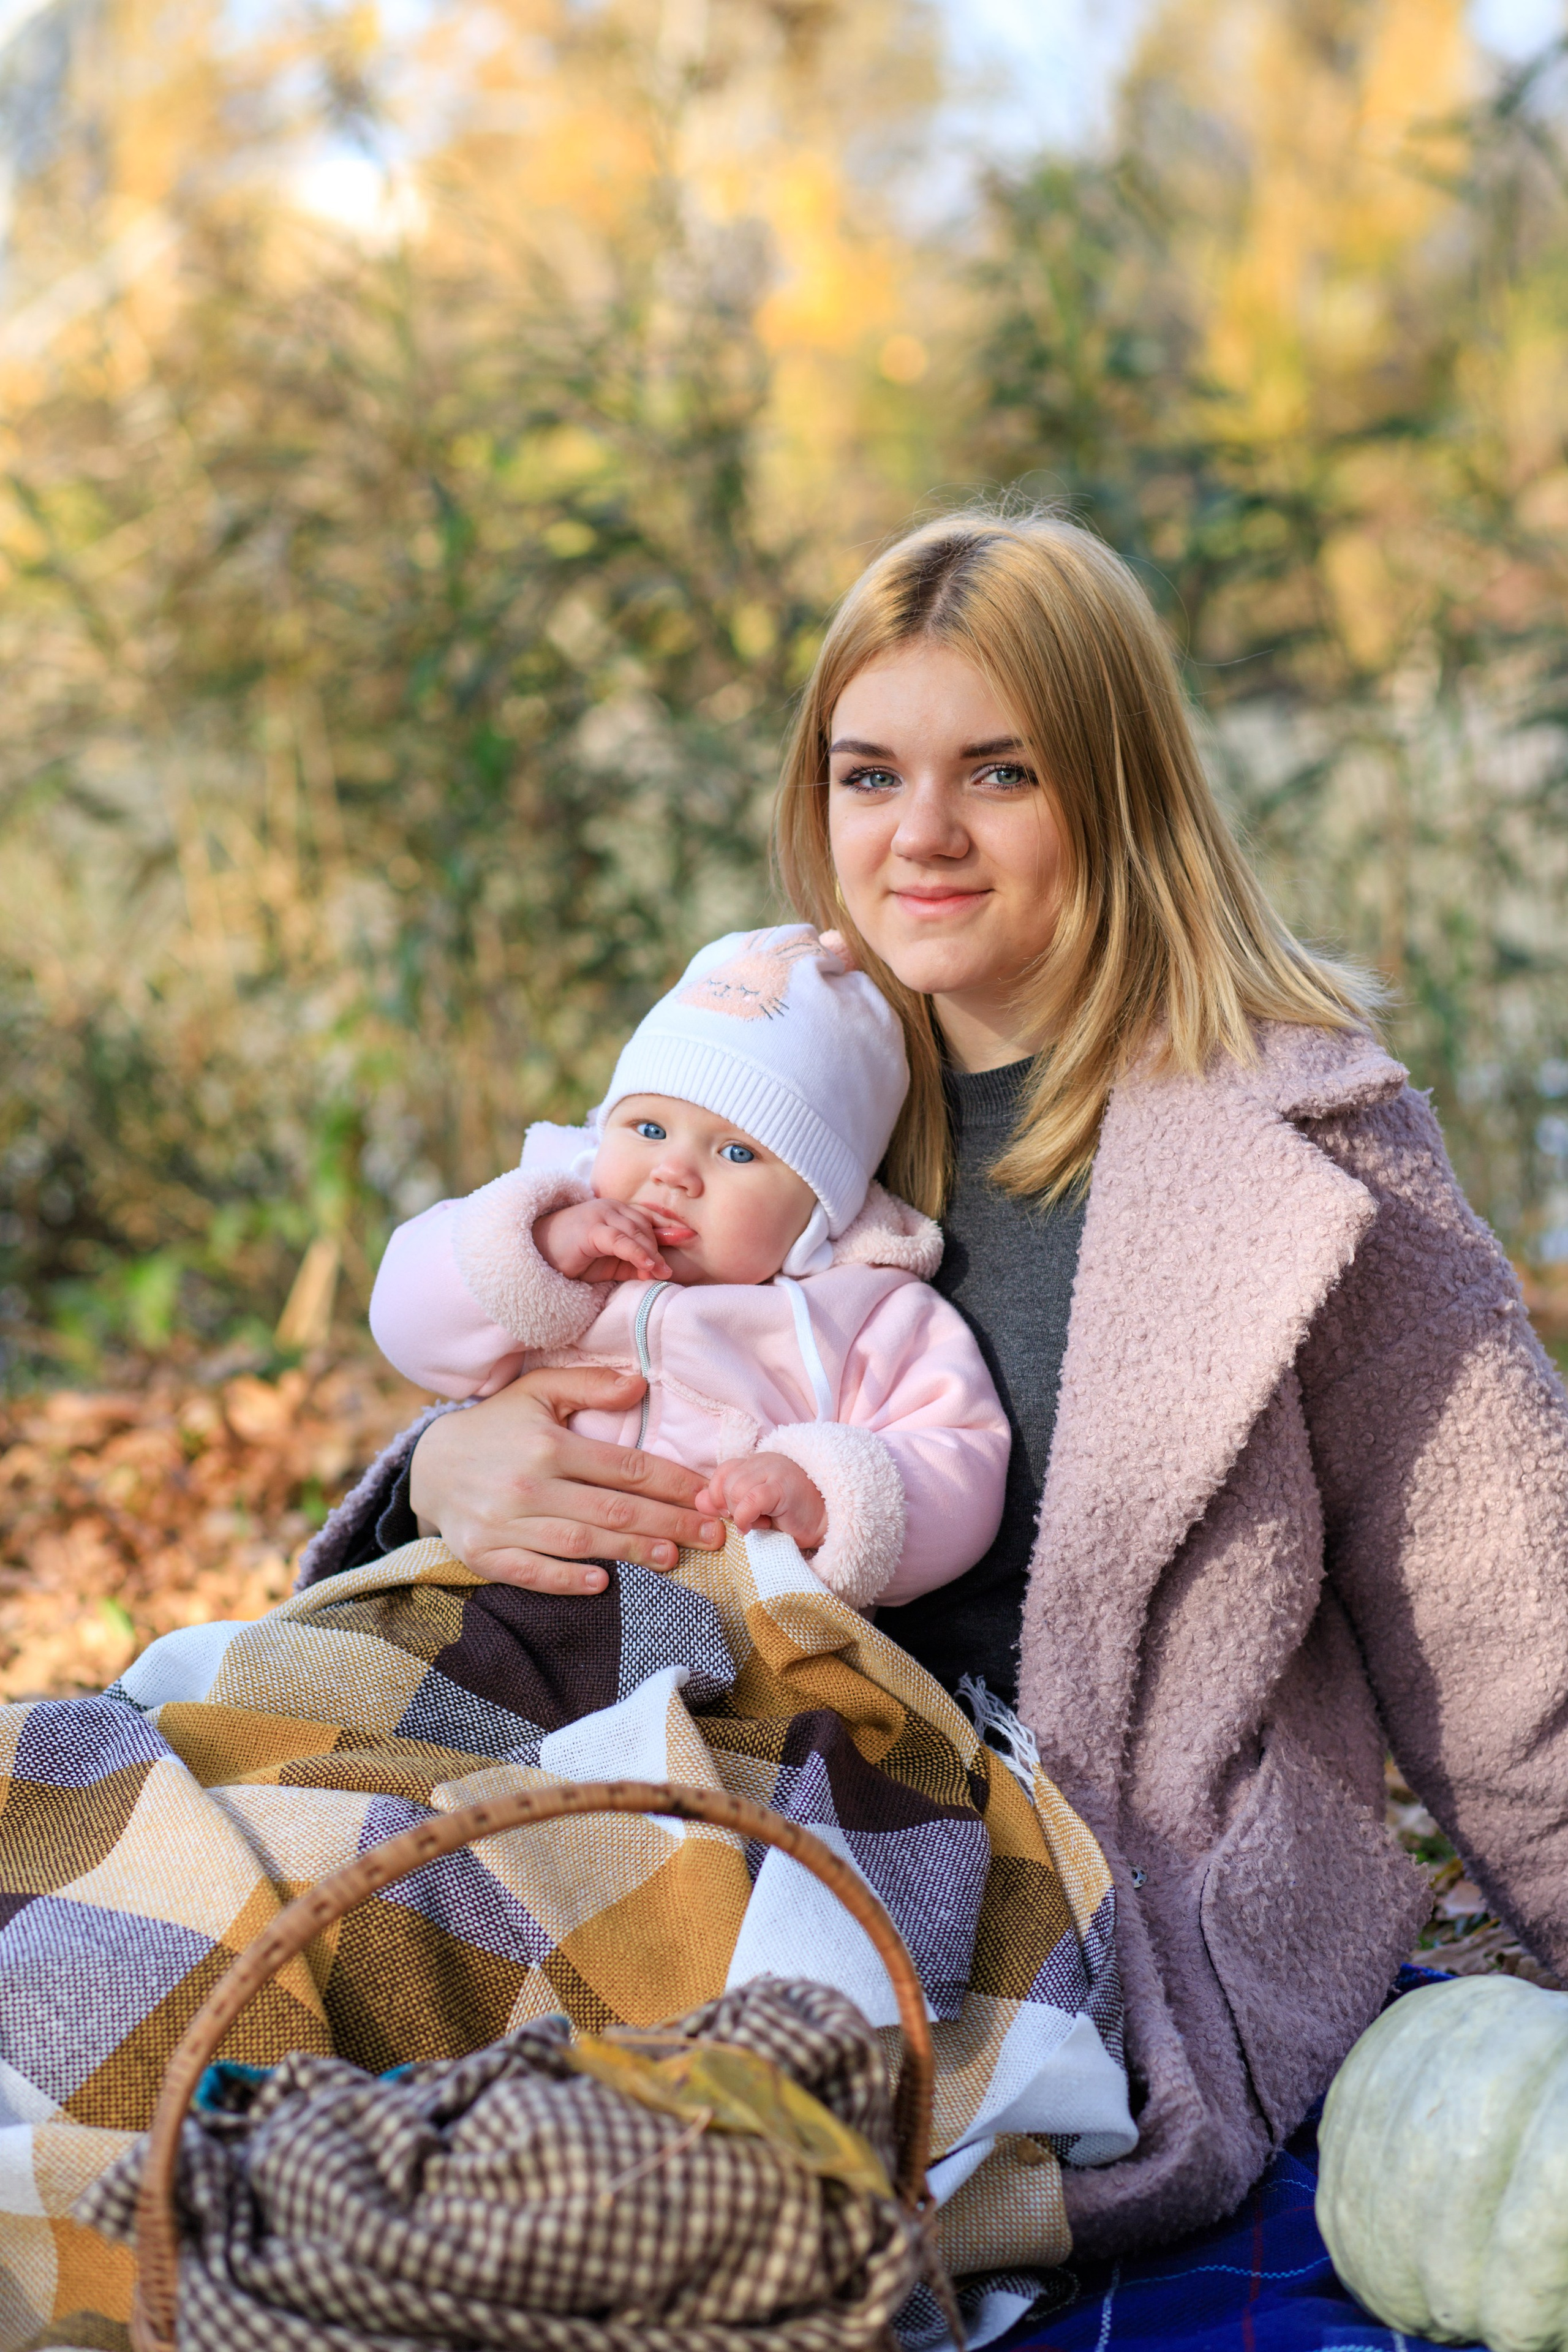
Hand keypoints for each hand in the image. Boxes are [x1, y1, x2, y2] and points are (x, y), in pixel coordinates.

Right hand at [408, 1367, 723, 1592]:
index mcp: (549, 1445)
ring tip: (673, 1558)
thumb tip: (640, 1384)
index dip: (673, 1483)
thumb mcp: (538, 1391)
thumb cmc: (497, 1426)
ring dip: (630, 1553)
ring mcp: (504, 1523)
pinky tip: (601, 1584)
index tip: (708, 1496)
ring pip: (580, 1542)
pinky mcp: (484, 1554)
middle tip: (711, 1536)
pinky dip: (565, 1580)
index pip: (626, 1467)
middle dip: (668, 1524)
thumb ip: (589, 1385)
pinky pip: (531, 1572)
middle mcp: (529, 1485)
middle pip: (613, 1510)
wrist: (429, 1464)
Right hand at [532, 1198, 693, 1283]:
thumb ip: (633, 1263)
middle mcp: (609, 1209)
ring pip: (636, 1232)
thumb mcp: (608, 1263)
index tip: (689, 1236)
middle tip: (671, 1268)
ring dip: (652, 1253)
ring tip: (663, 1272)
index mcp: (615, 1212)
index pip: (647, 1217)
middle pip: (645, 1225)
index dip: (668, 1226)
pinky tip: (649, 1267)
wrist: (533, 1257)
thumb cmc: (571, 1260)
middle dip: (661, 1245)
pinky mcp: (590, 1230)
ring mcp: (599, 1216)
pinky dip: (637, 1254)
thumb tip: (659, 1271)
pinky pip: (620, 1241)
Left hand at [694, 1453, 827, 1548]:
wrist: (830, 1523)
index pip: (722, 1472)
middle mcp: (764, 1462)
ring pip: (735, 1489)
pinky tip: (756, 1526)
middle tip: (751, 1520)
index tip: (733, 1515)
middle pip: (725, 1482)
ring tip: (760, 1522)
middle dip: (730, 1508)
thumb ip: (725, 1503)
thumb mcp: (753, 1511)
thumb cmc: (793, 1518)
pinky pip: (751, 1499)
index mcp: (756, 1463)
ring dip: (740, 1513)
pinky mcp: (783, 1487)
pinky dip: (746, 1516)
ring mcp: (775, 1471)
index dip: (719, 1496)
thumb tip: (699, 1501)